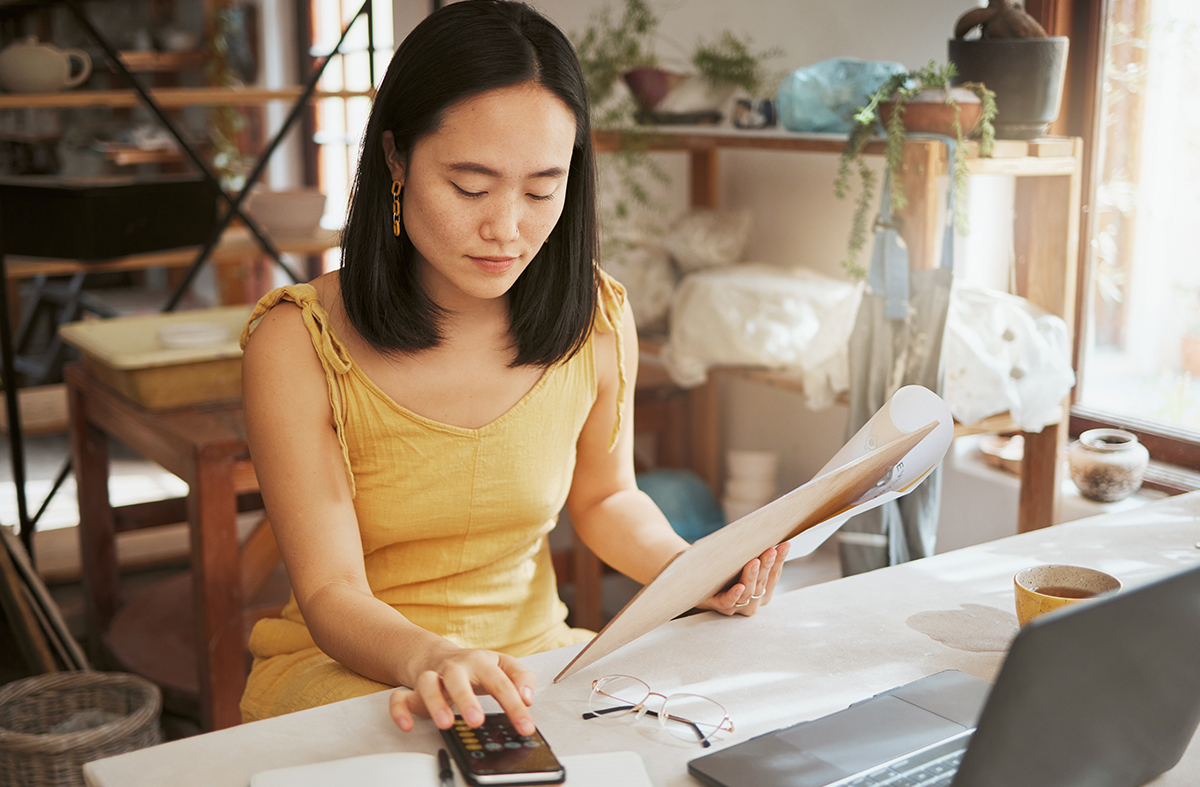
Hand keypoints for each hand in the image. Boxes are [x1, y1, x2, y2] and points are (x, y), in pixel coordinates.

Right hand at [388, 648, 536, 735]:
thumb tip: (527, 697)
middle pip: (458, 678)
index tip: (525, 726)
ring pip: (427, 684)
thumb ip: (521, 678)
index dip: (514, 705)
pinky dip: (399, 711)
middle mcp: (454, 667)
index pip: (500, 682)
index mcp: (480, 662)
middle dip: (466, 699)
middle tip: (476, 721)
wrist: (436, 655)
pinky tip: (407, 725)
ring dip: (435, 704)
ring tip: (446, 723)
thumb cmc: (475, 666)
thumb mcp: (502, 665)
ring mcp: (431, 677)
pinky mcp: (412, 691)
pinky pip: (399, 698)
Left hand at [696, 541, 790, 615]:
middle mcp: (754, 600)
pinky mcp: (720, 606)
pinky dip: (734, 594)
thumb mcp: (743, 564)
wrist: (699, 585)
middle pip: (762, 582)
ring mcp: (738, 605)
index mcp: (763, 591)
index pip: (774, 574)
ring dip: (752, 576)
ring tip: (755, 562)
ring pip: (748, 591)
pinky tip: (739, 587)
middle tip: (770, 551)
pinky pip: (728, 601)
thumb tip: (768, 533)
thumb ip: (756, 554)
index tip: (785, 544)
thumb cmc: (726, 573)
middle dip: (767, 565)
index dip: (780, 560)